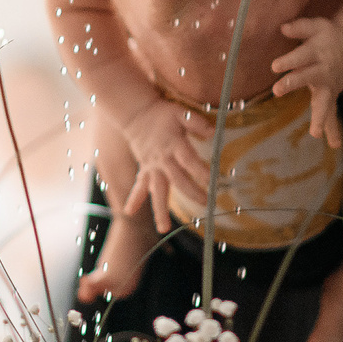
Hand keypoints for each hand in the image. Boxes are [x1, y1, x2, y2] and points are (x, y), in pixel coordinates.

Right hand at [118, 100, 209, 235]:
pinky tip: (129, 212)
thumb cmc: (162, 114)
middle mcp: (162, 160)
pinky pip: (139, 187)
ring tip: (162, 228)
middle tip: (206, 203)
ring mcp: (152, 167)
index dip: (200, 171)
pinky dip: (134, 199)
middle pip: (177, 180)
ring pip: (157, 191)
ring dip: (159, 210)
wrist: (137, 115)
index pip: (189, 160)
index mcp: (173, 145)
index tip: (213, 181)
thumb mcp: (180, 112)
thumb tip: (212, 131)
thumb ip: (196, 122)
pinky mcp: (144, 170)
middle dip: (191, 192)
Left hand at [273, 18, 342, 146]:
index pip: (300, 57)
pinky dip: (333, 128)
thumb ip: (300, 27)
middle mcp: (323, 70)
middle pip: (307, 78)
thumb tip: (282, 28)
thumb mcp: (317, 25)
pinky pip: (331, 114)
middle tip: (278, 90)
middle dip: (294, 84)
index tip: (275, 67)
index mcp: (317, 52)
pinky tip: (335, 144)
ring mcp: (328, 85)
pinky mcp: (331, 95)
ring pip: (324, 102)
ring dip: (320, 118)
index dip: (288, 61)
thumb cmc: (329, 35)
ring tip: (316, 134)